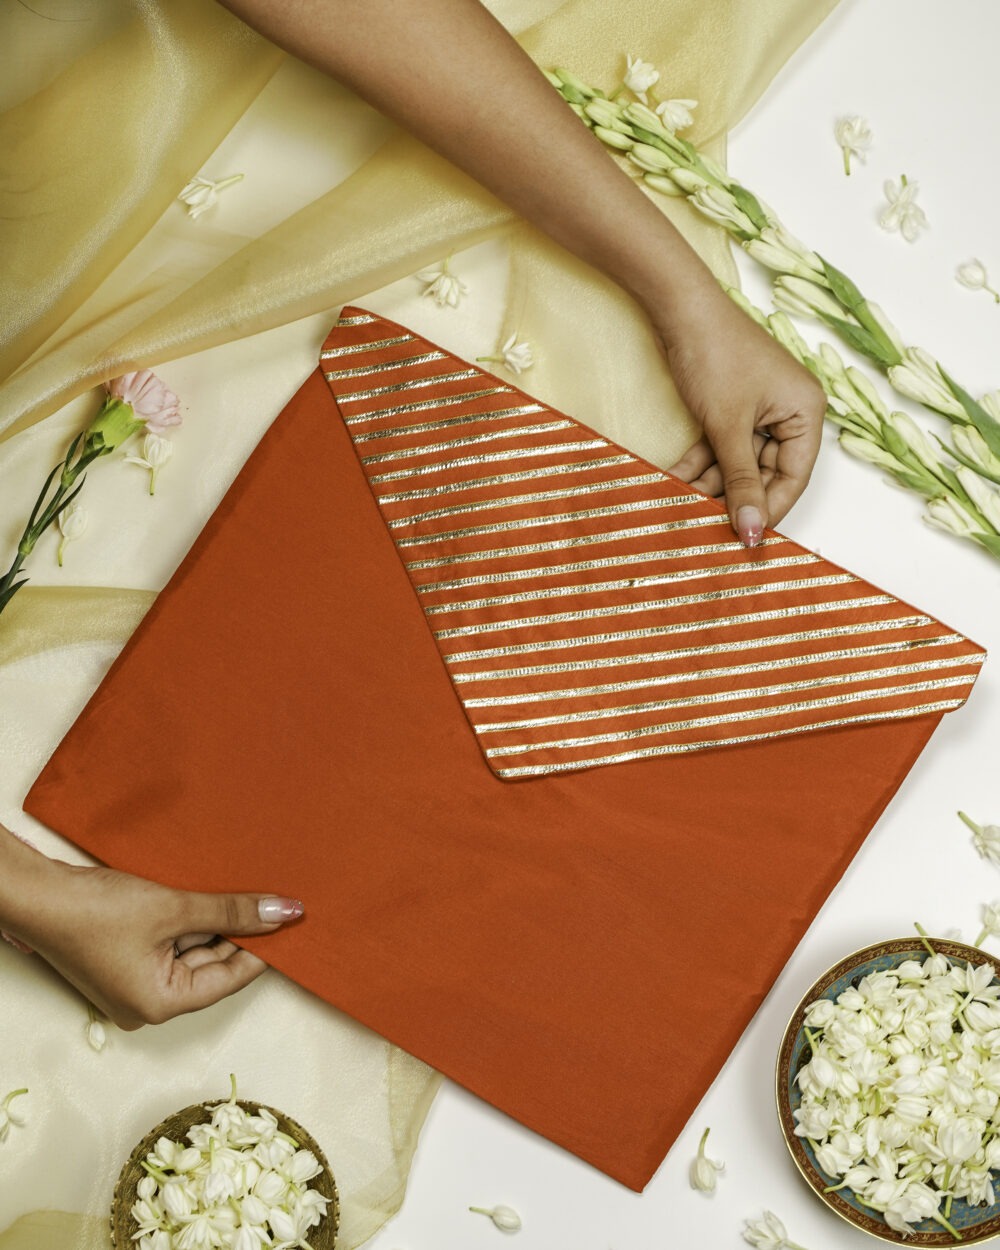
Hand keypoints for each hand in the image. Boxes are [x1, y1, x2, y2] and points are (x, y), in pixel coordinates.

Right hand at [2, 829, 302, 1028]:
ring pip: (193, 951)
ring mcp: (135, 982)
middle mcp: (148, 1002)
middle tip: (274, 901)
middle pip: (212, 965)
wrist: (39, 894)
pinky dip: (191, 921)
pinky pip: (172, 943)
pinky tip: (210, 894)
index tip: (292, 924)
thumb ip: (232, 911)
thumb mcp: (174, 908)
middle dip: (240, 933)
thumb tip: (283, 913)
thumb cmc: (95, 912)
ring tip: (244, 892)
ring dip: (215, 923)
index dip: (264, 948)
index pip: (230, 978)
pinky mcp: (126, 959)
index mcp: (160, 1004)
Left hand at [651, 281, 825, 545]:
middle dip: (733, 495)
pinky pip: (721, 445)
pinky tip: (676, 478)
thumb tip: (751, 531)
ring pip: (738, 462)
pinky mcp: (731, 406)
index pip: (794, 476)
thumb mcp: (728, 428)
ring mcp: (759, 409)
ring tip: (684, 501)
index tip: (745, 537)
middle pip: (765, 472)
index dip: (769, 508)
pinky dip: (700, 461)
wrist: (679, 310)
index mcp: (806, 412)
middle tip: (707, 522)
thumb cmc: (715, 356)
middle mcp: (788, 411)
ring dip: (710, 481)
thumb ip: (740, 482)